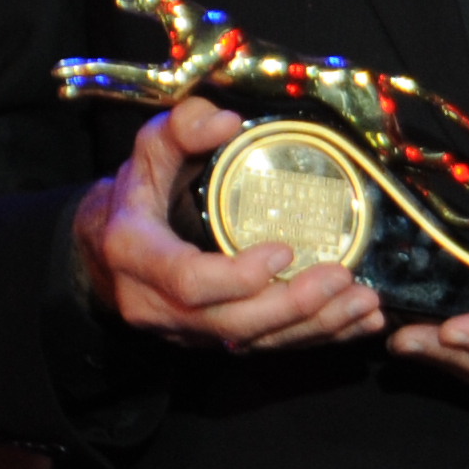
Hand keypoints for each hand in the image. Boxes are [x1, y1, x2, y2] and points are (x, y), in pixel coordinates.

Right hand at [72, 97, 384, 352]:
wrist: (105, 253)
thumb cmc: (135, 197)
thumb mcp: (146, 152)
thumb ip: (181, 129)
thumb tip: (224, 121)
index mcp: (137, 255)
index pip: (187, 280)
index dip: (237, 275)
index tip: (285, 250)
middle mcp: (157, 304)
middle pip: (230, 322)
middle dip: (292, 306)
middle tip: (342, 277)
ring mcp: (185, 331)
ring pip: (252, 341)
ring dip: (314, 327)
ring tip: (364, 304)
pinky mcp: (210, 341)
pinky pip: (265, 347)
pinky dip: (314, 338)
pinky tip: (355, 323)